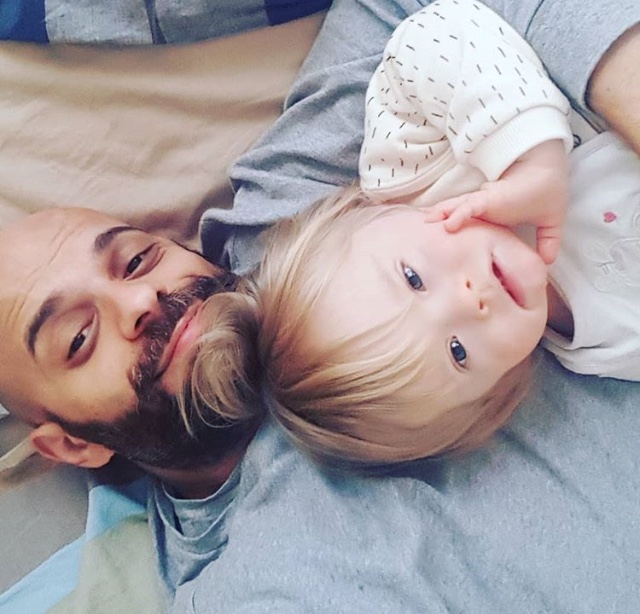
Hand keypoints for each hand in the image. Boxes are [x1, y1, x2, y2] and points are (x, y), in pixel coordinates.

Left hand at [424, 140, 568, 263]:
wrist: (548, 170)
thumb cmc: (546, 190)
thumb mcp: (548, 222)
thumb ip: (547, 241)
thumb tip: (549, 262)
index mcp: (496, 216)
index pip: (475, 225)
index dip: (463, 233)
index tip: (451, 248)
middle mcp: (485, 210)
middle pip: (458, 216)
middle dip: (442, 223)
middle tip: (425, 235)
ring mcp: (483, 204)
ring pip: (456, 210)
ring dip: (441, 216)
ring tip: (425, 225)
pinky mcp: (486, 199)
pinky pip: (468, 207)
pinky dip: (457, 215)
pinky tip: (447, 226)